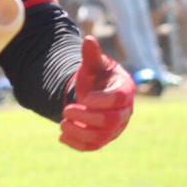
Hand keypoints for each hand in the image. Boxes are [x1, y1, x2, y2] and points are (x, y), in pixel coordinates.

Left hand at [60, 36, 133, 150]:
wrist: (94, 92)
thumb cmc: (96, 76)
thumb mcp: (93, 64)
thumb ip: (92, 55)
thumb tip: (89, 40)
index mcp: (124, 90)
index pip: (118, 99)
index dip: (101, 100)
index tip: (84, 97)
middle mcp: (124, 111)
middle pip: (111, 121)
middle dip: (87, 118)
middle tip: (66, 110)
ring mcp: (115, 128)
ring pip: (102, 137)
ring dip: (80, 133)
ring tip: (62, 123)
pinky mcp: (104, 138)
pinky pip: (94, 146)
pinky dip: (78, 144)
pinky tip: (62, 136)